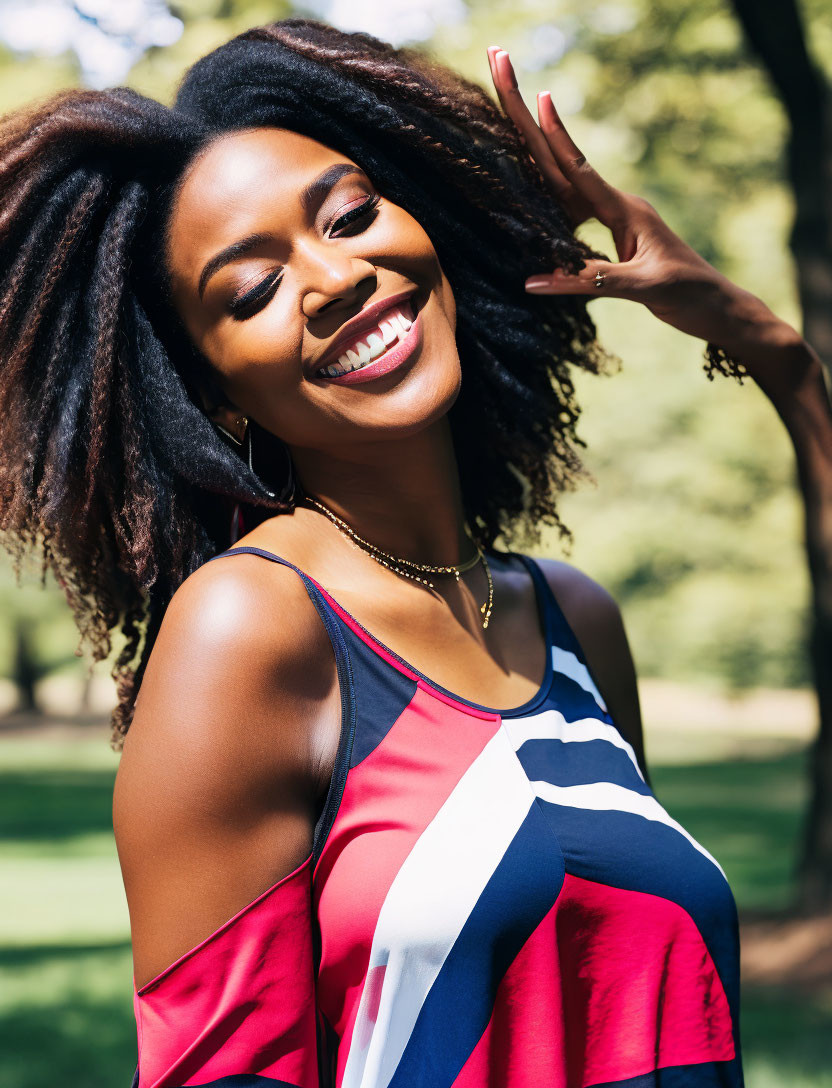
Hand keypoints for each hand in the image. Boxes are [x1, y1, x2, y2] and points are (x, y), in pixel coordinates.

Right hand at [486, 47, 796, 359]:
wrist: (715, 305)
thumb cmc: (686, 292)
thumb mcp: (640, 288)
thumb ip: (590, 281)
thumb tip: (533, 281)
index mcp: (627, 210)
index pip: (581, 170)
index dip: (557, 138)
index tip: (538, 99)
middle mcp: (620, 207)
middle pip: (567, 167)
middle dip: (537, 130)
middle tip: (515, 86)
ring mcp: (619, 220)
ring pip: (567, 189)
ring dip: (539, 161)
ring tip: (511, 126)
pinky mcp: (617, 237)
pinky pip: (574, 214)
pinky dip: (550, 204)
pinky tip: (533, 199)